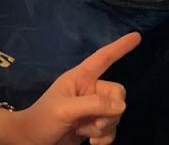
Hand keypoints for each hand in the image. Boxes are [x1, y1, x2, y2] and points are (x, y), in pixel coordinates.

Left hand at [0, 33, 137, 144]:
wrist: (31, 142)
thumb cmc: (42, 119)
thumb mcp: (65, 109)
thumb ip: (94, 105)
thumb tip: (122, 106)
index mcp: (80, 78)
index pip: (103, 58)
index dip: (119, 47)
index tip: (137, 36)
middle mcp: (90, 91)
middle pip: (117, 94)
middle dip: (110, 111)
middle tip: (93, 123)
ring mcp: (92, 110)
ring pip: (116, 114)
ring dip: (105, 127)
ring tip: (86, 133)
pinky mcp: (94, 127)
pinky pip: (112, 130)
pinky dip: (106, 138)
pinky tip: (92, 143)